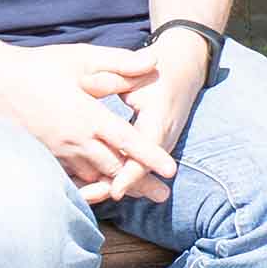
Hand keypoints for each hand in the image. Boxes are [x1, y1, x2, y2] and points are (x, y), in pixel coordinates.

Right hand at [0, 40, 175, 198]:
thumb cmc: (39, 67)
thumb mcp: (81, 58)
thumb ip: (119, 63)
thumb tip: (153, 59)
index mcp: (88, 115)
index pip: (127, 142)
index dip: (150, 157)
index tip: (171, 170)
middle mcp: (76, 139)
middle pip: (116, 169)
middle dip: (141, 182)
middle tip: (162, 194)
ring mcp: (59, 152)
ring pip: (96, 177)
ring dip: (117, 186)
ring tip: (136, 193)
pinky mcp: (47, 157)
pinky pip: (74, 179)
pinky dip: (91, 186)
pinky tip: (100, 187)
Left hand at [88, 30, 212, 207]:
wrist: (181, 70)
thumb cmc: (155, 68)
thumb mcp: (136, 69)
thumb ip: (113, 77)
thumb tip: (85, 83)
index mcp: (158, 120)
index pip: (146, 155)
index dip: (130, 174)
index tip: (114, 190)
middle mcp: (162, 138)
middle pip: (140, 172)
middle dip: (118, 187)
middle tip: (88, 199)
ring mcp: (160, 145)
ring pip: (138, 172)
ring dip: (115, 184)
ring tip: (84, 197)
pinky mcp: (153, 147)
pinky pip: (136, 166)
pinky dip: (118, 175)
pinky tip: (90, 183)